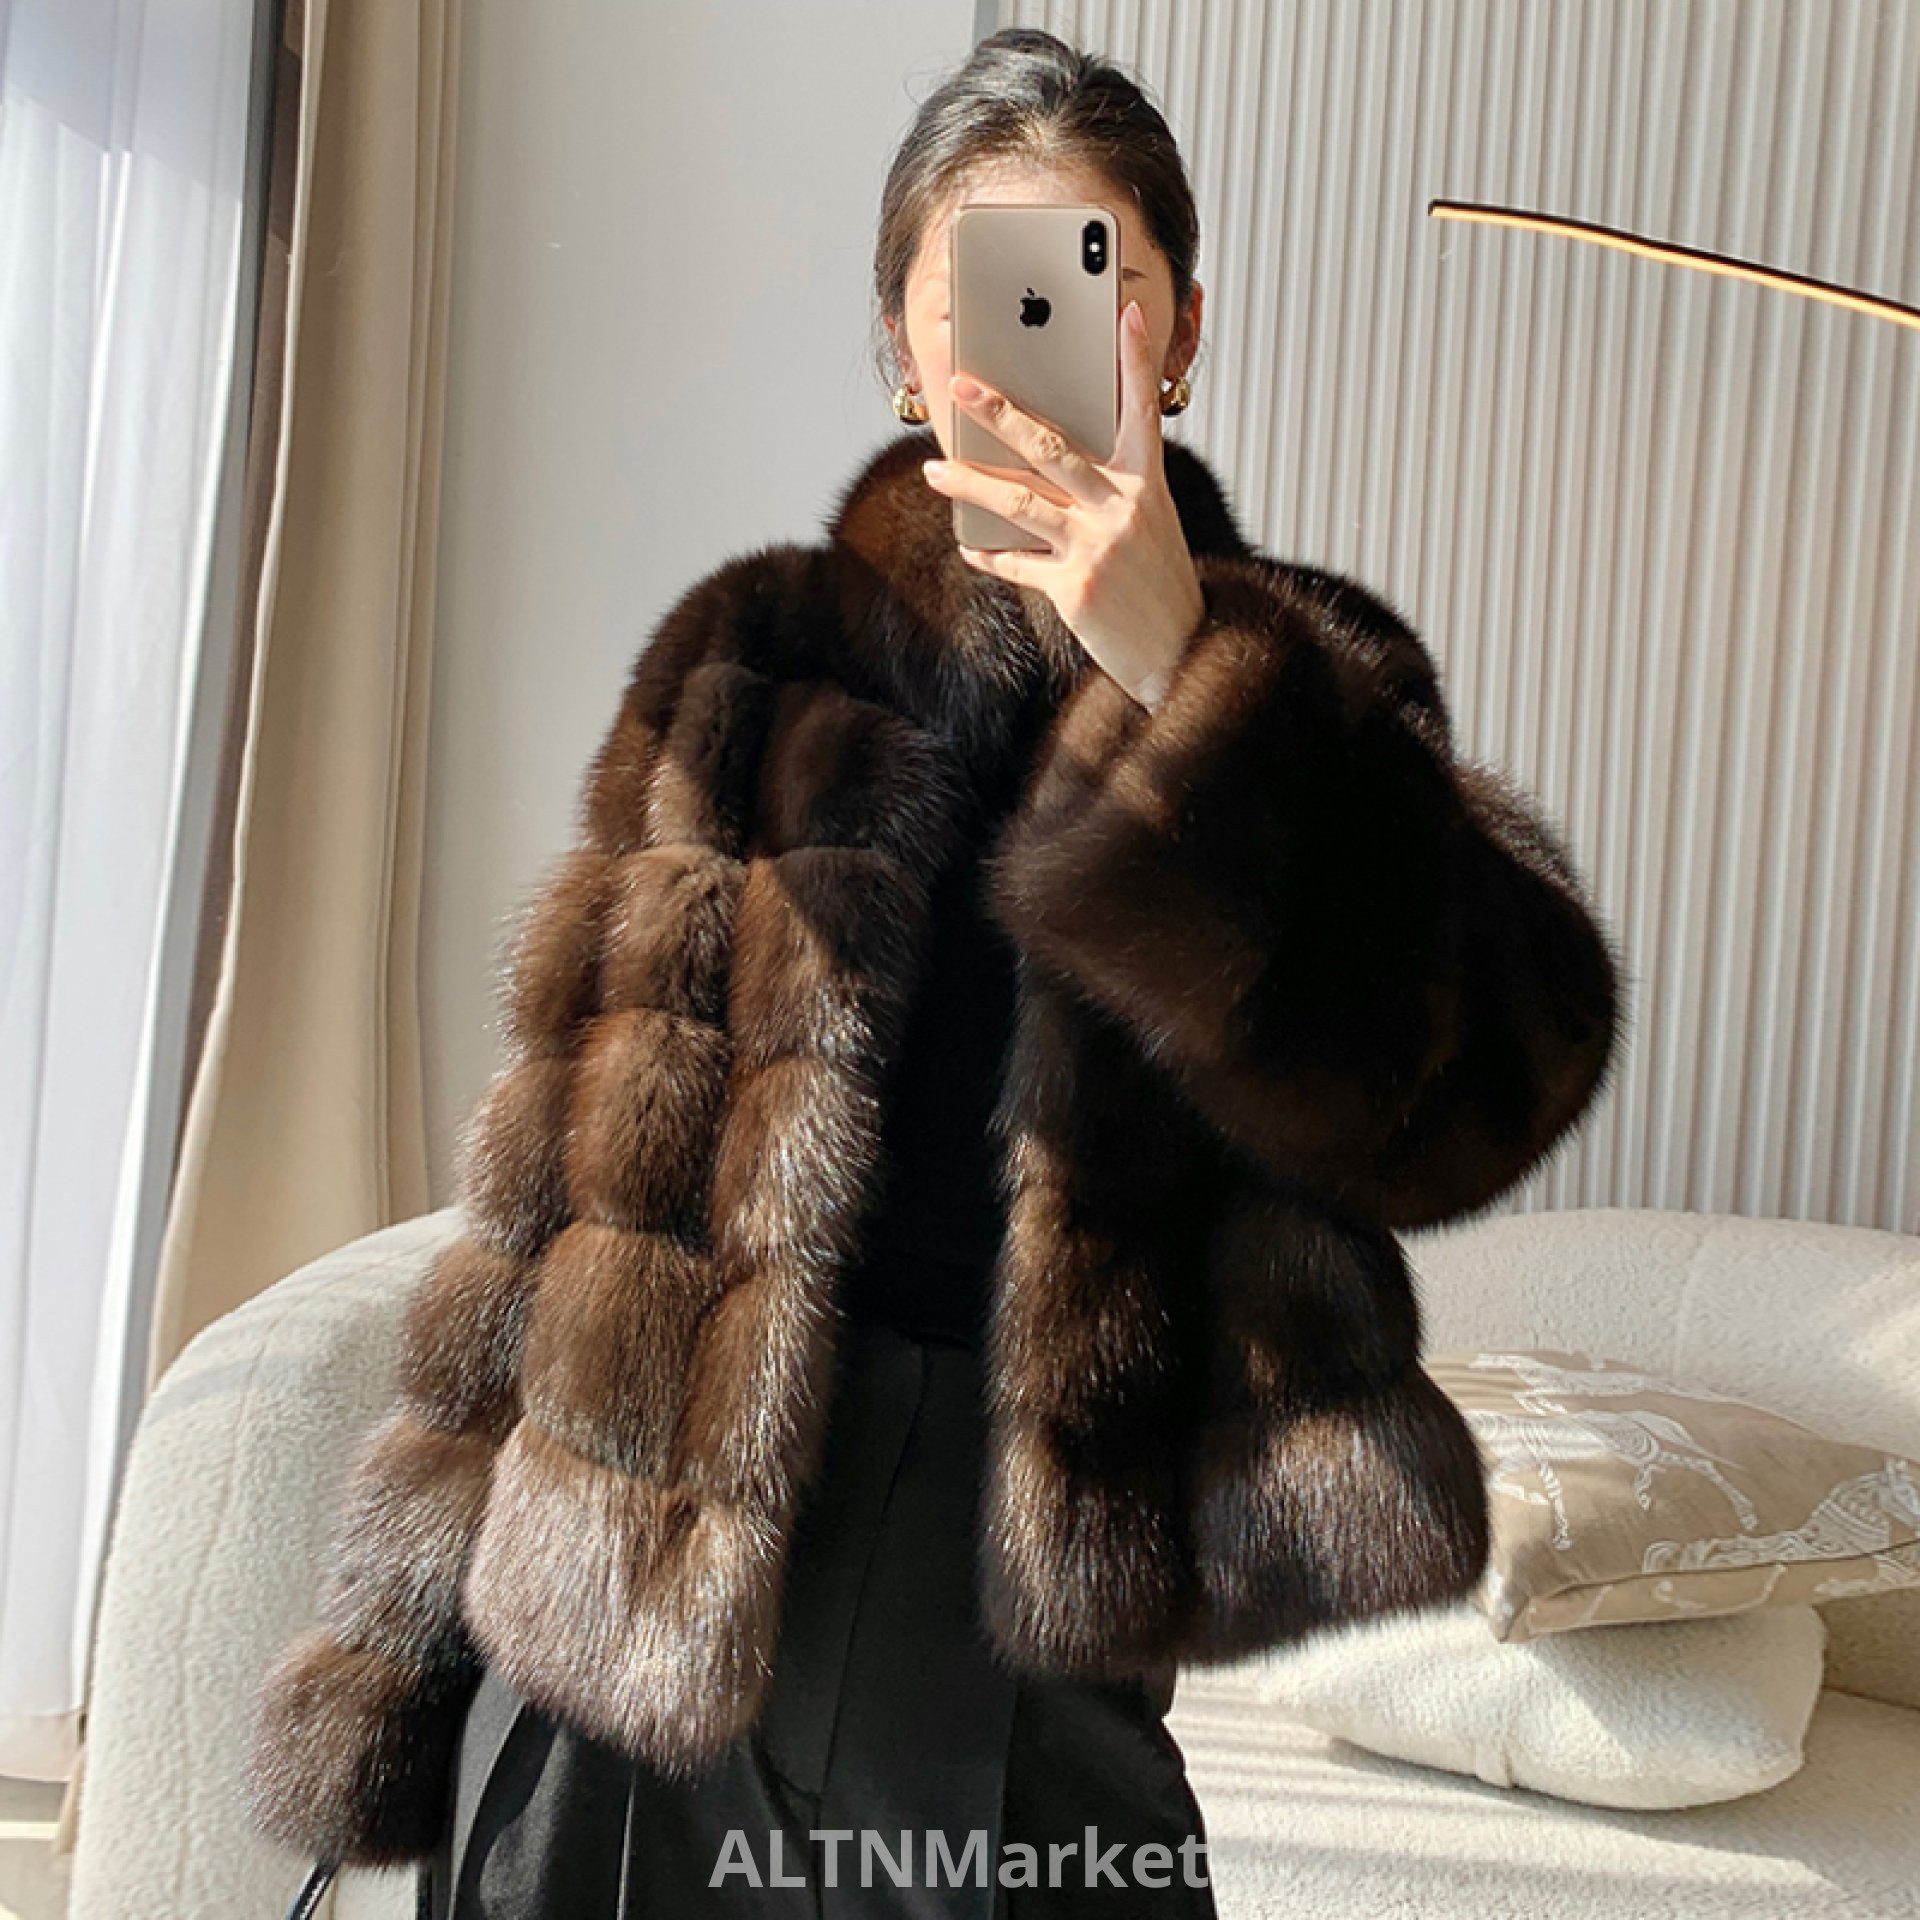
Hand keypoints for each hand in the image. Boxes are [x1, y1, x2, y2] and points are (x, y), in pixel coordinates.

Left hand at [920, 299, 1205, 709]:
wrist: (1178, 651)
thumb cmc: (1155, 582)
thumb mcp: (1148, 524)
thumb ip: (1106, 488)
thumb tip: (1040, 461)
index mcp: (1147, 485)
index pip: (1140, 410)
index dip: (1135, 361)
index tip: (1128, 313)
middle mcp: (1124, 508)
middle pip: (1052, 447)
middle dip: (1002, 413)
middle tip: (964, 386)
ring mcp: (1098, 548)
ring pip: (1020, 503)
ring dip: (970, 484)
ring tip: (934, 470)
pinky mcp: (1075, 589)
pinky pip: (1018, 563)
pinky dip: (990, 555)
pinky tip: (969, 548)